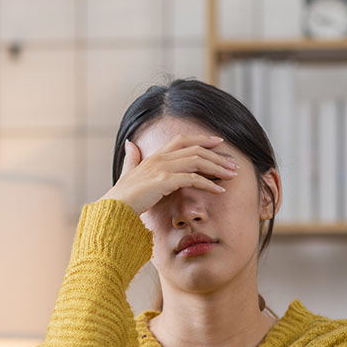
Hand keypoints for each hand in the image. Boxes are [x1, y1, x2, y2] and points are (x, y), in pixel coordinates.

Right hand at [103, 133, 237, 214]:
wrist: (114, 207)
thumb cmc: (122, 195)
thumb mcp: (127, 172)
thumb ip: (131, 158)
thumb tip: (129, 143)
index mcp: (155, 155)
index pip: (182, 140)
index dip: (201, 139)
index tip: (218, 142)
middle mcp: (160, 158)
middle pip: (195, 150)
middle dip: (217, 156)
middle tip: (233, 164)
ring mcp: (162, 168)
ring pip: (197, 162)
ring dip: (217, 168)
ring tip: (232, 175)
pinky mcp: (164, 181)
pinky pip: (193, 179)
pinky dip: (208, 184)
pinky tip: (219, 190)